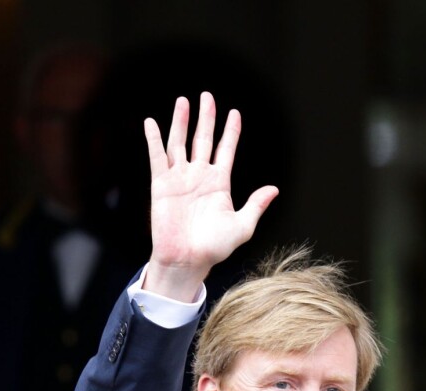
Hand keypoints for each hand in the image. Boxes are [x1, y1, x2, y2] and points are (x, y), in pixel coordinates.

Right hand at [143, 91, 278, 300]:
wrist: (187, 259)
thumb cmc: (214, 248)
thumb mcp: (242, 226)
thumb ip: (256, 205)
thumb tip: (274, 189)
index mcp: (219, 184)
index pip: (226, 150)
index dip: (231, 132)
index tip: (235, 113)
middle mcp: (199, 177)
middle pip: (203, 139)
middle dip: (206, 118)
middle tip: (207, 96)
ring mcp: (179, 179)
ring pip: (180, 142)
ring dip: (181, 121)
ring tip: (183, 101)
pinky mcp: (161, 185)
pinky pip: (157, 157)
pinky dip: (154, 139)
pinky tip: (151, 122)